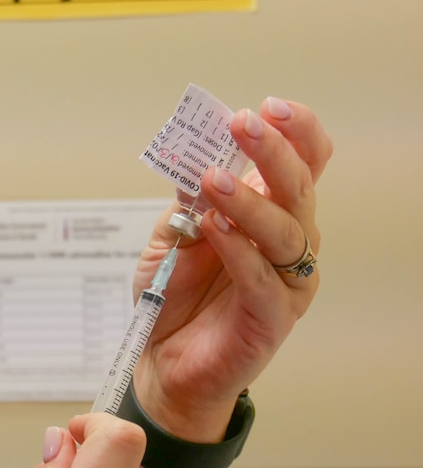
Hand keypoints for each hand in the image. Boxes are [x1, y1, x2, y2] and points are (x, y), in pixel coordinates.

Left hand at [132, 97, 332, 441]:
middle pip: (298, 188)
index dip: (295, 133)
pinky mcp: (272, 317)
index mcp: (269, 215)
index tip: (268, 108)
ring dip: (248, 200)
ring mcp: (286, 282)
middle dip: (272, 151)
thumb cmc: (173, 296)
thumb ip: (186, 202)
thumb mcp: (172, 237)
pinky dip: (239, 249)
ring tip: (211, 182)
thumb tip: (191, 156)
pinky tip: (214, 228)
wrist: (163, 360)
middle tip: (243, 124)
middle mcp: (288, 243)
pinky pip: (262, 278)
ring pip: (285, 230)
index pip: (304, 164)